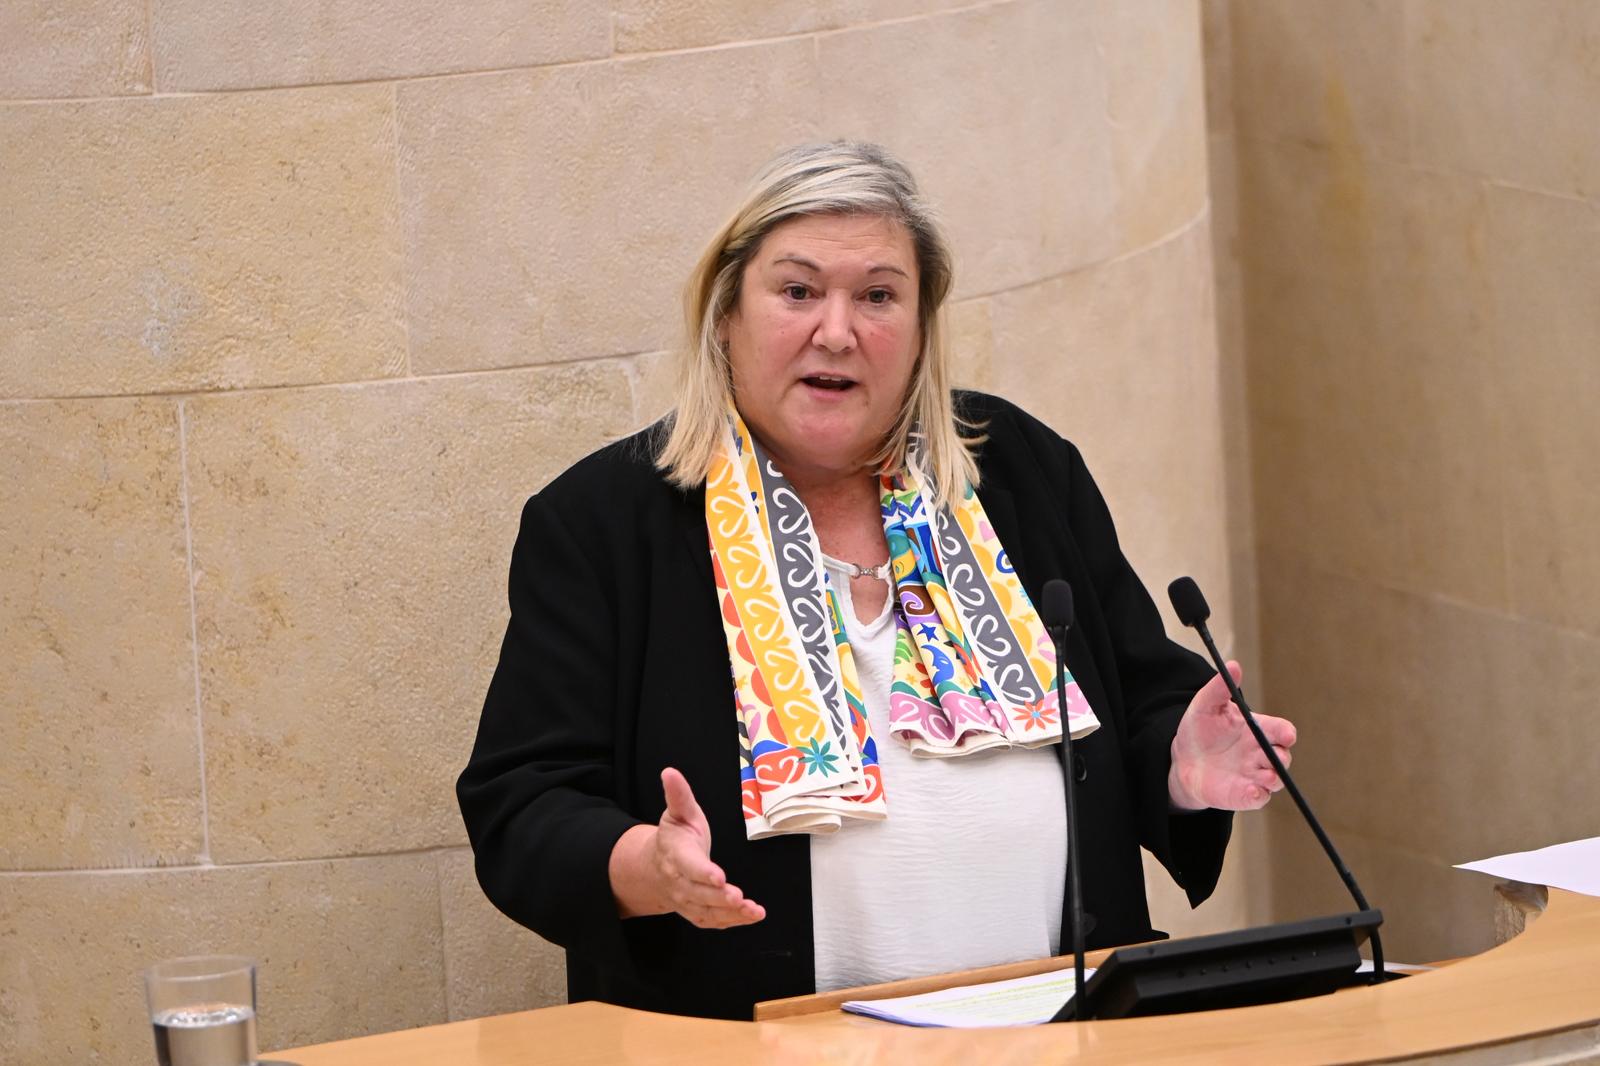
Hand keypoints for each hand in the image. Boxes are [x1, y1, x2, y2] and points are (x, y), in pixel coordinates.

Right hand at [608, 768, 765, 928]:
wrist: (655, 869)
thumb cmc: (675, 838)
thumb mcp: (678, 813)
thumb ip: (678, 795)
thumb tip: (670, 772)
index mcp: (676, 855)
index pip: (689, 865)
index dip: (703, 872)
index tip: (718, 876)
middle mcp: (680, 882)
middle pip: (699, 893)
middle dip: (719, 898)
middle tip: (739, 898)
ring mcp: (687, 900)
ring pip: (708, 911)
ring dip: (731, 914)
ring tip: (753, 911)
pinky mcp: (697, 911)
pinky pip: (713, 921)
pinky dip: (732, 921)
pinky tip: (752, 916)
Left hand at [1167, 662, 1296, 811]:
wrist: (1182, 759)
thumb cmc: (1199, 730)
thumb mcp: (1205, 705)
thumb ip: (1219, 688)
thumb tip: (1233, 665)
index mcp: (1258, 730)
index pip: (1282, 731)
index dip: (1286, 733)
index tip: (1285, 734)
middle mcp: (1260, 753)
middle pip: (1282, 757)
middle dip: (1281, 758)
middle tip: (1273, 757)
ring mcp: (1253, 775)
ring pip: (1275, 779)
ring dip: (1273, 779)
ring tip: (1266, 776)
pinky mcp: (1243, 794)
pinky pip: (1258, 798)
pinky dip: (1258, 796)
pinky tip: (1252, 792)